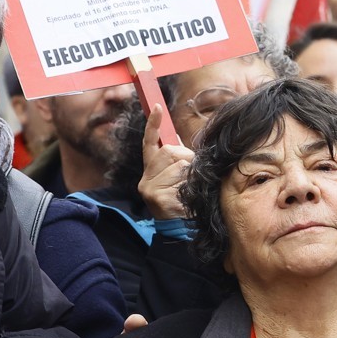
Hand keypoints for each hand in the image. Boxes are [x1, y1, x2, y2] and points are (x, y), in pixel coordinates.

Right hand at [138, 104, 194, 218]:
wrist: (180, 230)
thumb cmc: (184, 201)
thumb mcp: (180, 179)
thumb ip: (180, 161)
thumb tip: (181, 141)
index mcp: (151, 170)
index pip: (150, 143)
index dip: (153, 124)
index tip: (157, 106)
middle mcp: (146, 177)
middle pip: (171, 151)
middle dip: (187, 159)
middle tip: (190, 177)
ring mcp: (149, 187)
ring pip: (179, 165)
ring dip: (190, 174)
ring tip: (188, 191)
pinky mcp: (156, 196)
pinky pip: (180, 180)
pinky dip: (188, 186)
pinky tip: (185, 198)